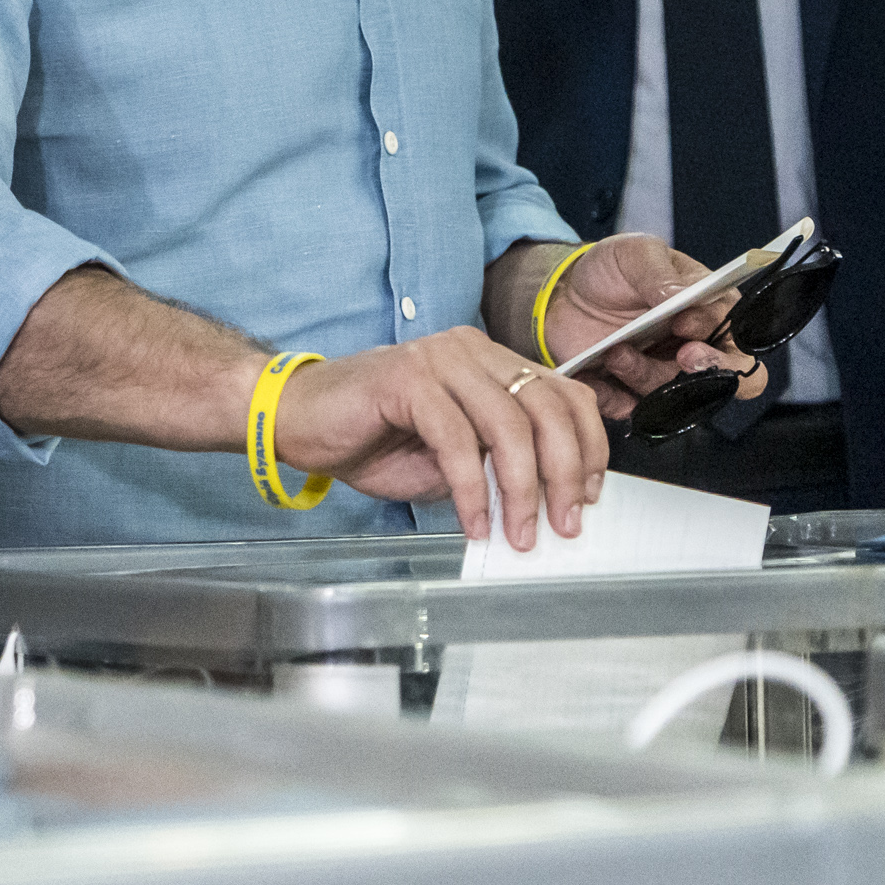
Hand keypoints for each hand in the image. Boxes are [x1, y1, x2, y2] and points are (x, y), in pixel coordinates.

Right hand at [272, 326, 607, 546]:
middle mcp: (472, 351)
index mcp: (490, 362)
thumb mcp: (452, 457)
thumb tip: (549, 504)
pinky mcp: (408, 378)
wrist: (296, 418)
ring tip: (518, 534)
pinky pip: (457, 439)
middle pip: (547, 408)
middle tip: (563, 525)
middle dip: (564, 474)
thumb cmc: (371, 438)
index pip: (565, 395)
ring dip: (522, 489)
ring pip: (509, 423)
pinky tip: (474, 522)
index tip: (588, 496)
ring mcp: (440, 359)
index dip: (588, 446)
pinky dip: (472, 489)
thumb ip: (496, 465)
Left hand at [539, 233, 760, 410]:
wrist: (563, 291)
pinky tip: (593, 373)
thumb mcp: (635, 253)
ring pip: (674, 396)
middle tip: (683, 357)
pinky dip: (612, 396)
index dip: (721, 336)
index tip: (685, 322)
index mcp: (710, 311)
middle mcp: (696, 349)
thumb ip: (659, 272)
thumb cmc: (613, 269)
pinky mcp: (630, 395)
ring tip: (615, 351)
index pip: (740, 337)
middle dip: (710, 372)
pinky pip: (630, 410)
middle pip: (728, 381)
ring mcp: (664, 376)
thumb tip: (682, 295)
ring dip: (644, 374)